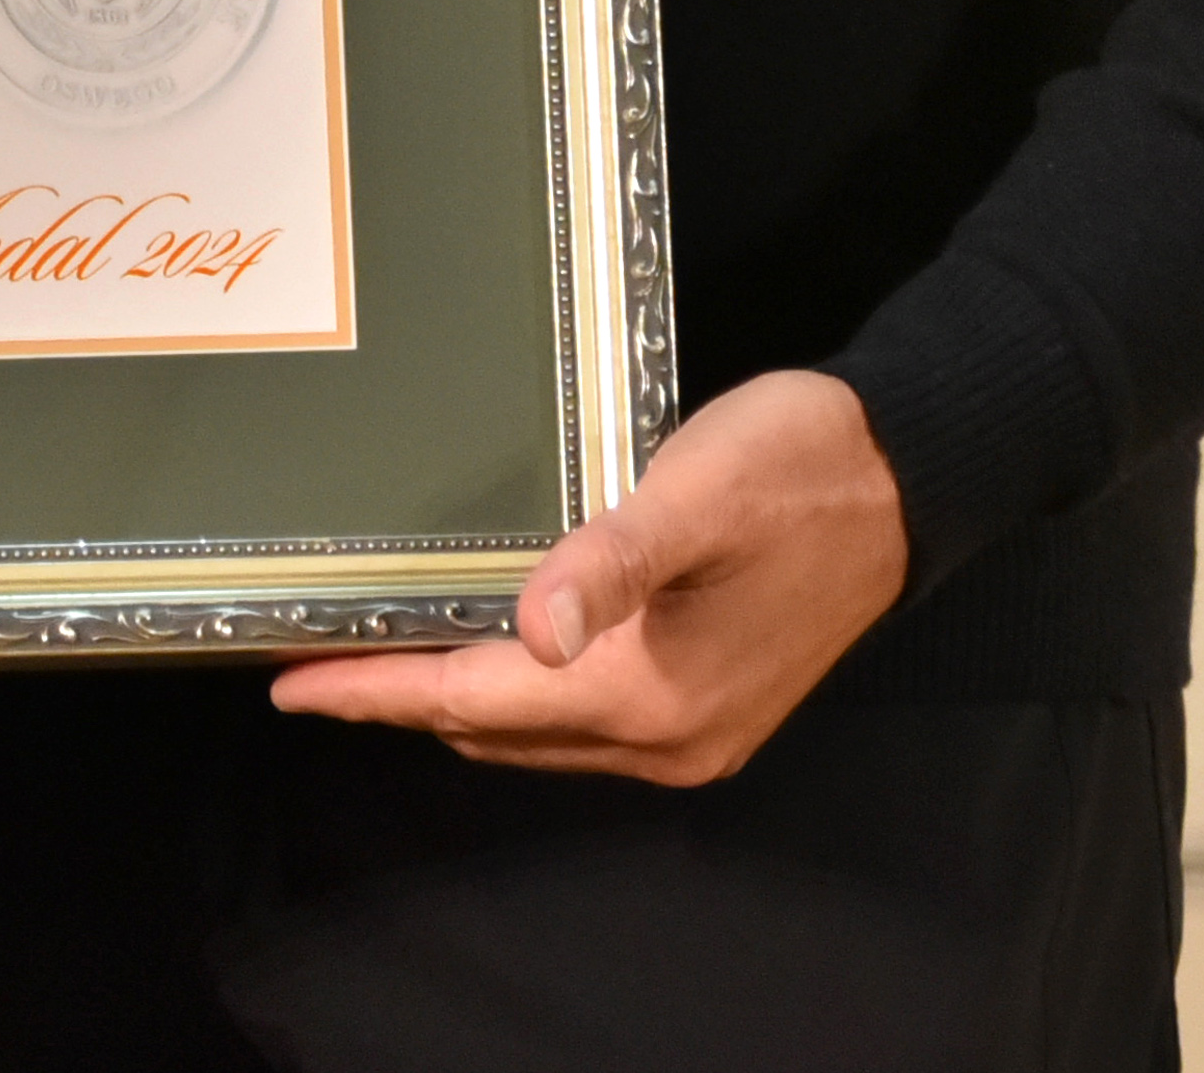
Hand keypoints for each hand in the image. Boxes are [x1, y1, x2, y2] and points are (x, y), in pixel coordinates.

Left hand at [266, 368, 908, 784]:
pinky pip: (584, 724)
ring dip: (459, 700)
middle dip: (402, 699)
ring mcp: (696, 734)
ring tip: (383, 649)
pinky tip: (491, 645)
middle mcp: (668, 737)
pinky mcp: (714, 710)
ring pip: (537, 734)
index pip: (474, 701)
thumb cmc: (800, 466)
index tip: (289, 685)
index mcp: (651, 690)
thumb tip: (527, 631)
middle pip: (496, 730)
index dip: (377, 692)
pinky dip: (519, 696)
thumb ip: (608, 559)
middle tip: (320, 654)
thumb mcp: (696, 490)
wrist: (914, 477)